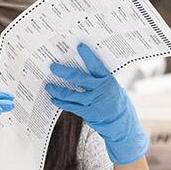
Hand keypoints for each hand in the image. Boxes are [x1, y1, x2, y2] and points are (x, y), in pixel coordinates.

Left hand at [47, 43, 147, 164]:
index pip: (96, 65)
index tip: (79, 46)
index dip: (88, 55)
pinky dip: (61, 102)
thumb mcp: (112, 87)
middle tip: (53, 67)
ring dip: (58, 90)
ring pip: (71, 94)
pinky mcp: (88, 113)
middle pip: (79, 78)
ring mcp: (94, 102)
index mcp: (107, 80)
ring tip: (48, 86)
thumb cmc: (115, 101)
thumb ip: (98, 80)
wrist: (121, 122)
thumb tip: (81, 69)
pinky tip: (54, 99)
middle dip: (63, 72)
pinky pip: (71, 106)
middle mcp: (100, 90)